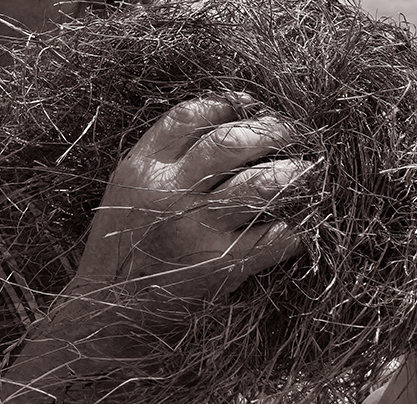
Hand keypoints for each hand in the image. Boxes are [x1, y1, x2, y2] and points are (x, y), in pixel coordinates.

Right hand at [1, 94, 304, 400]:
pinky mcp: (221, 266)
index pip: (190, 116)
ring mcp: (197, 229)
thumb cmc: (121, 245)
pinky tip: (302, 220)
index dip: (227, 103)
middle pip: (231, 142)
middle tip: (292, 130)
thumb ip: (163, 155)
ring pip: (261, 184)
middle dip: (270, 129)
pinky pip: (273, 237)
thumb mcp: (127, 188)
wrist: (106, 314)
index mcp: (143, 168)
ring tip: (309, 168)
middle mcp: (169, 193)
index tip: (251, 103)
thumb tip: (221, 119)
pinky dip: (294, 226)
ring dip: (294, 172)